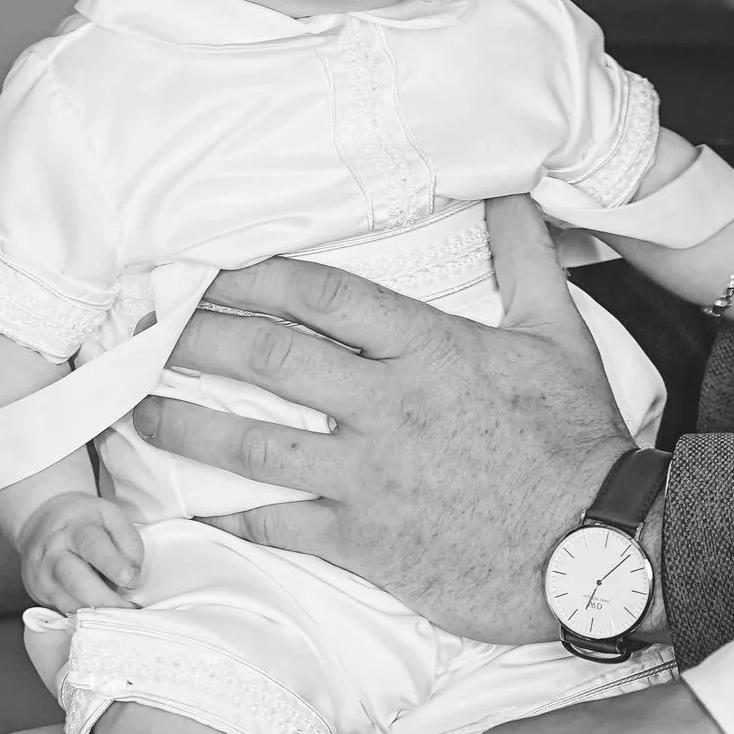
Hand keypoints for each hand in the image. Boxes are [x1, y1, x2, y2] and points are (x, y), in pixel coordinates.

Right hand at [18, 491, 142, 610]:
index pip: (93, 546)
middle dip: (104, 598)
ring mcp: (44, 574)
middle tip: (127, 608)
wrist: (41, 522)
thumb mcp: (110, 517)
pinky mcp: (41, 593)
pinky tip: (101, 617)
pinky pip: (64, 610)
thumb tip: (133, 576)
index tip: (130, 580)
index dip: (112, 565)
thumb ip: (128, 542)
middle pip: (75, 579)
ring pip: (68, 600)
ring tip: (118, 615)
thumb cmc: (84, 521)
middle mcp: (55, 552)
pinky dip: (85, 617)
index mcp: (76, 528)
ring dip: (96, 612)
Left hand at [132, 195, 630, 641]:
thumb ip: (523, 257)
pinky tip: (193, 506)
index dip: (259, 274)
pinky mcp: (366, 542)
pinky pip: (279, 524)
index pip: (326, 295)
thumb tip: (508, 188)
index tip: (211, 265)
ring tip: (137, 413)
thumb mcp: (557, 334)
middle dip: (198, 337)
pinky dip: (231, 514)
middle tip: (146, 327)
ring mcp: (370, 477)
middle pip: (271, 359)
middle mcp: (387, 407)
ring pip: (254, 444)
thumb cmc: (577, 439)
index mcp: (429, 349)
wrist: (596, 546)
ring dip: (187, 426)